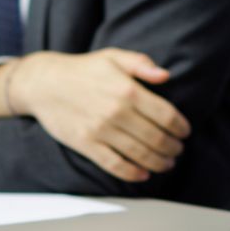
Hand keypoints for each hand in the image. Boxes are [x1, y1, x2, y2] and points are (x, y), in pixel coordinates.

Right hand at [0, 48, 190, 182]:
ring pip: (139, 155)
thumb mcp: (113, 56)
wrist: (44, 83)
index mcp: (127, 90)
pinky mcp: (86, 145)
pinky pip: (115, 165)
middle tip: (178, 149)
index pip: (166, 115)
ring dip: (159, 162)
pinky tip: (143, 174)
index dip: (180, 126)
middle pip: (156, 138)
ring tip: (167, 163)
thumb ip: (141, 63)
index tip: (185, 131)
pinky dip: (133, 173)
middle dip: (173, 147)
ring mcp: (101, 131)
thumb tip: (165, 75)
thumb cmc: (82, 69)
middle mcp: (116, 112)